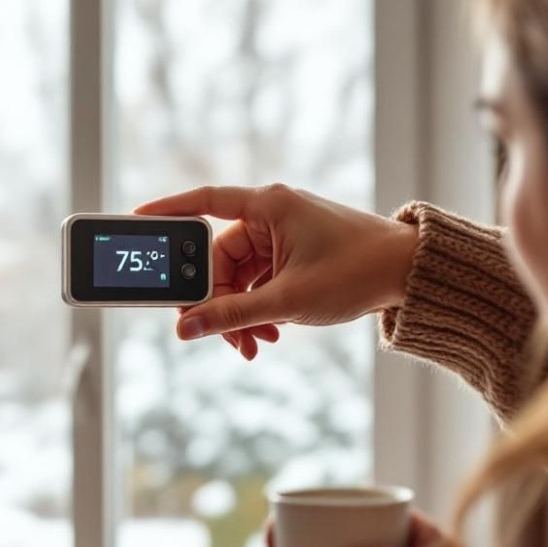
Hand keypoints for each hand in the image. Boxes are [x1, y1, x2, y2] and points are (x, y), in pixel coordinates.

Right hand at [135, 185, 418, 359]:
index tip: (136, 220)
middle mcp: (271, 215)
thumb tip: (186, 329)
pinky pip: (257, 282)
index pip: (203, 202)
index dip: (167, 211)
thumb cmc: (358, 272)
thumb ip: (232, 314)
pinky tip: (266, 335)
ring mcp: (281, 236)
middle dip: (215, 300)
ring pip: (237, 277)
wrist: (411, 275)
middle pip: (217, 258)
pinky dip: (256, 309)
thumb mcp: (288, 301)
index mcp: (268, 206)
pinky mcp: (292, 255)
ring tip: (253, 344)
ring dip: (238, 312)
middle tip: (214, 334)